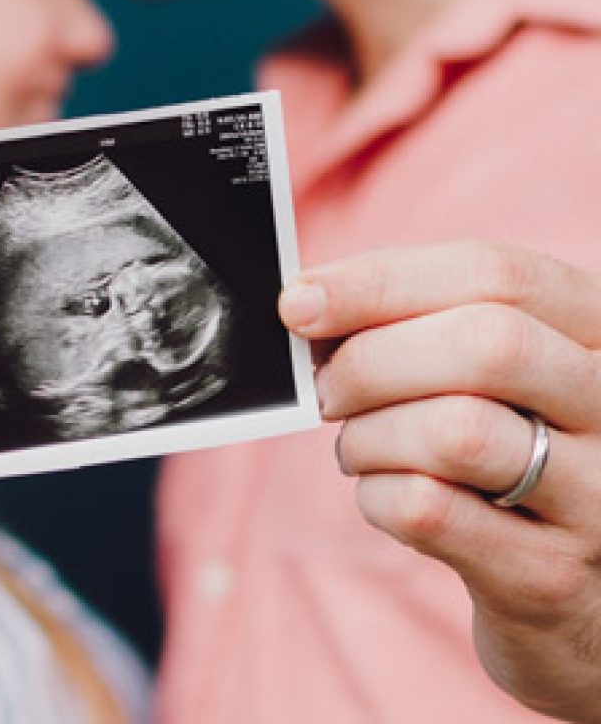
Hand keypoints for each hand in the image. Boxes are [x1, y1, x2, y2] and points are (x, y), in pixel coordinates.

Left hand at [280, 242, 600, 722]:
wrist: (572, 597)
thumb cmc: (508, 450)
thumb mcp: (490, 374)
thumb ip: (416, 322)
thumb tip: (308, 300)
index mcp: (599, 331)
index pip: (495, 274)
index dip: (380, 281)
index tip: (300, 301)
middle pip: (485, 345)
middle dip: (371, 361)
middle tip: (327, 389)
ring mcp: (599, 498)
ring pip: (456, 431)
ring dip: (369, 435)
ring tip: (358, 447)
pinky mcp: (550, 577)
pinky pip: (430, 511)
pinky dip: (375, 495)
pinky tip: (380, 495)